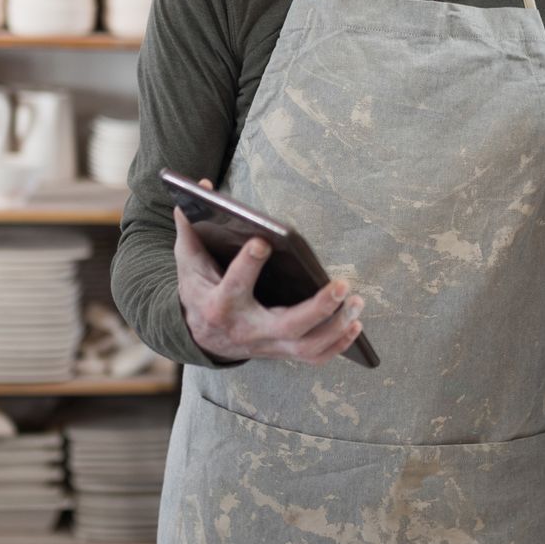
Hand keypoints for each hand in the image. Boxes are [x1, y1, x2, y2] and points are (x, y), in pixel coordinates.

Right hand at [172, 195, 364, 363]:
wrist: (202, 336)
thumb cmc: (200, 289)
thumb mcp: (189, 260)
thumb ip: (191, 226)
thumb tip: (201, 187)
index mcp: (219, 305)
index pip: (234, 286)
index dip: (248, 265)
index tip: (263, 241)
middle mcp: (246, 330)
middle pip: (286, 326)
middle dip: (318, 308)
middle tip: (342, 284)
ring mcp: (267, 345)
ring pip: (307, 346)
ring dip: (336, 326)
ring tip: (355, 300)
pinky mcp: (282, 351)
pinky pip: (315, 356)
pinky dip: (338, 344)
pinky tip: (355, 323)